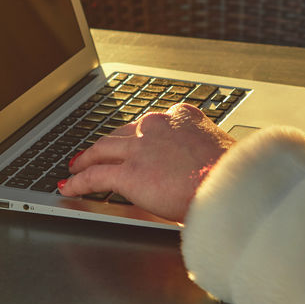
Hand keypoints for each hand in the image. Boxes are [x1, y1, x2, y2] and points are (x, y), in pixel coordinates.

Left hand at [59, 103, 234, 222]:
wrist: (233, 185)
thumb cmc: (235, 175)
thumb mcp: (221, 150)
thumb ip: (202, 152)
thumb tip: (201, 166)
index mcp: (182, 116)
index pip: (150, 124)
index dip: (136, 135)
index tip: (132, 141)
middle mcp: (157, 125)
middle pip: (121, 134)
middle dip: (106, 145)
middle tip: (93, 153)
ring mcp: (140, 147)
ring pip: (102, 150)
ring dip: (86, 159)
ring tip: (75, 167)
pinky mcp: (129, 173)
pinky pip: (95, 176)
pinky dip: (78, 182)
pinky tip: (69, 187)